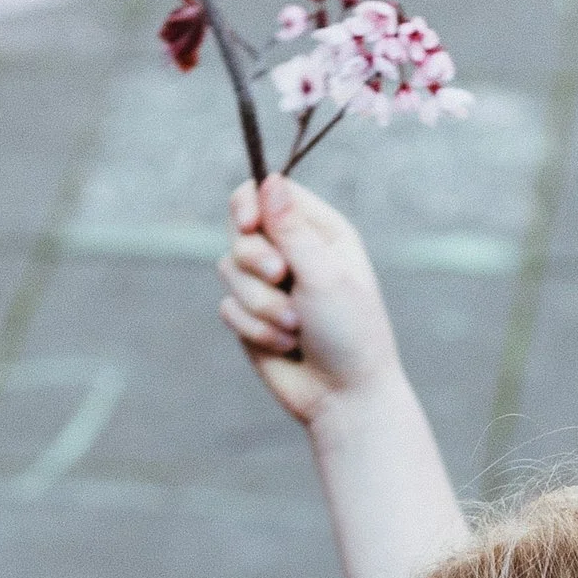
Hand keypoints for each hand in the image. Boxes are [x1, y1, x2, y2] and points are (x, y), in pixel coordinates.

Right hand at [219, 175, 402, 426]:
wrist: (344, 396)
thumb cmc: (348, 332)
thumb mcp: (324, 275)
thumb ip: (292, 230)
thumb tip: (270, 181)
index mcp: (318, 232)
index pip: (266, 194)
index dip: (248, 204)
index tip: (247, 225)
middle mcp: (292, 253)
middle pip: (239, 232)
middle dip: (255, 260)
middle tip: (281, 278)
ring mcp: (268, 286)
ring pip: (228, 271)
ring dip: (260, 304)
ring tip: (295, 326)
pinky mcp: (251, 318)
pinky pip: (229, 308)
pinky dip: (254, 329)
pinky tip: (285, 346)